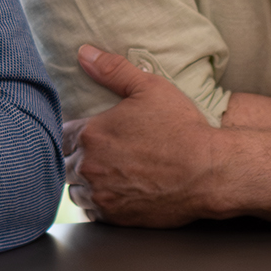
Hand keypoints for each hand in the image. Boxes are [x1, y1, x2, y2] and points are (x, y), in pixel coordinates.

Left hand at [63, 44, 219, 226]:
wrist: (209, 172)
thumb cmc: (182, 128)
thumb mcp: (150, 88)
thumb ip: (112, 69)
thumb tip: (83, 53)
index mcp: (91, 134)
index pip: (62, 133)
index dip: (73, 131)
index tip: (88, 132)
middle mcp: (89, 167)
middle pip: (64, 163)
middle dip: (76, 156)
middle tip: (98, 152)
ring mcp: (101, 195)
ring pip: (75, 190)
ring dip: (84, 181)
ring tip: (104, 172)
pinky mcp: (114, 217)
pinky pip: (91, 211)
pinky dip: (98, 202)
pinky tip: (114, 191)